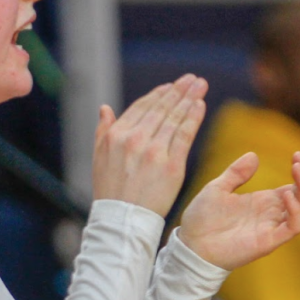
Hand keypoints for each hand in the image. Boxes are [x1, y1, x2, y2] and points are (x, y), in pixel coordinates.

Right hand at [90, 75, 206, 216]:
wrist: (123, 220)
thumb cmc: (110, 191)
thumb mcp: (98, 158)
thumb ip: (103, 131)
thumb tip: (105, 108)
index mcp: (116, 135)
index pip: (142, 107)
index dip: (159, 94)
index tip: (171, 86)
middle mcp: (135, 139)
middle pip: (161, 109)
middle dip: (179, 91)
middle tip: (193, 79)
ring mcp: (154, 152)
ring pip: (175, 118)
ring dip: (189, 99)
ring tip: (200, 86)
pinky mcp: (171, 166)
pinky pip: (185, 135)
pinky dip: (193, 118)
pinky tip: (200, 106)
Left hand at [179, 151, 299, 269]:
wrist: (191, 245)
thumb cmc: (202, 220)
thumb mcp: (217, 188)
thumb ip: (236, 173)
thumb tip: (254, 155)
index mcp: (264, 202)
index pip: (295, 187)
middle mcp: (272, 215)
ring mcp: (272, 228)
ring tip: (297, 169)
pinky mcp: (269, 242)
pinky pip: (292, 228)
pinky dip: (296, 211)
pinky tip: (287, 194)